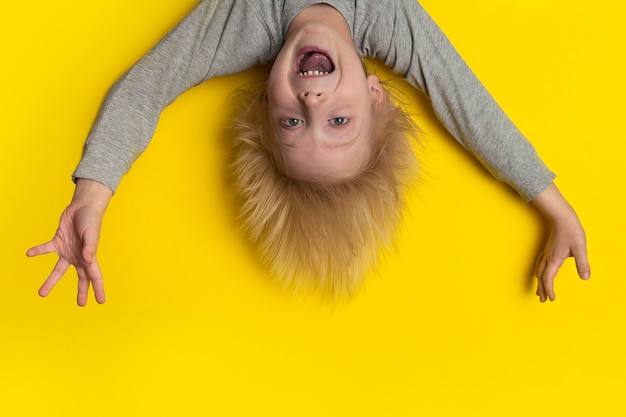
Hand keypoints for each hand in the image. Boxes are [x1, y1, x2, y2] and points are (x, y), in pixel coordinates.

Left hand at [27, 179, 111, 305]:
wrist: (82, 207)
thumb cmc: (91, 220)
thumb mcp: (91, 234)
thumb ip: (90, 247)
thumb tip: (88, 261)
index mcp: (90, 257)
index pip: (95, 276)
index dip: (98, 289)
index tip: (100, 301)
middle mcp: (79, 257)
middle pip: (81, 278)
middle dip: (82, 291)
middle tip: (81, 304)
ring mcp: (68, 251)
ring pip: (58, 270)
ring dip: (51, 281)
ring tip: (42, 293)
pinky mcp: (58, 242)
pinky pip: (46, 248)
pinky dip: (38, 251)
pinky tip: (30, 253)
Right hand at [532, 183, 590, 301]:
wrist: (561, 217)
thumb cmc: (571, 231)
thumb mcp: (580, 248)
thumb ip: (582, 263)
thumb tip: (585, 278)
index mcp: (554, 259)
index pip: (549, 278)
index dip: (549, 290)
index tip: (551, 299)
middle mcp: (548, 258)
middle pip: (541, 277)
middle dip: (542, 289)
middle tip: (542, 300)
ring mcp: (546, 253)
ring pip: (538, 270)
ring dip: (538, 281)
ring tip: (538, 289)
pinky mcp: (547, 248)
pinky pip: (539, 263)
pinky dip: (537, 271)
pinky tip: (538, 271)